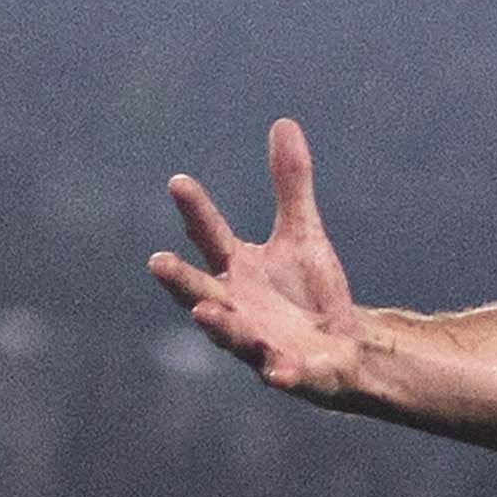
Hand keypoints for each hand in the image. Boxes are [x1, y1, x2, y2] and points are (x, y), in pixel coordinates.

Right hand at [148, 118, 368, 400]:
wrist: (341, 348)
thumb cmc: (307, 293)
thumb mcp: (301, 233)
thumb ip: (290, 185)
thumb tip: (283, 122)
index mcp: (236, 272)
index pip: (209, 236)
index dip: (195, 211)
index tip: (178, 181)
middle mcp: (237, 309)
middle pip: (201, 291)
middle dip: (180, 280)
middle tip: (155, 261)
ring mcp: (259, 343)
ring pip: (233, 336)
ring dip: (219, 326)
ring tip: (204, 310)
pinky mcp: (291, 371)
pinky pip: (283, 374)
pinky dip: (280, 372)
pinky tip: (280, 371)